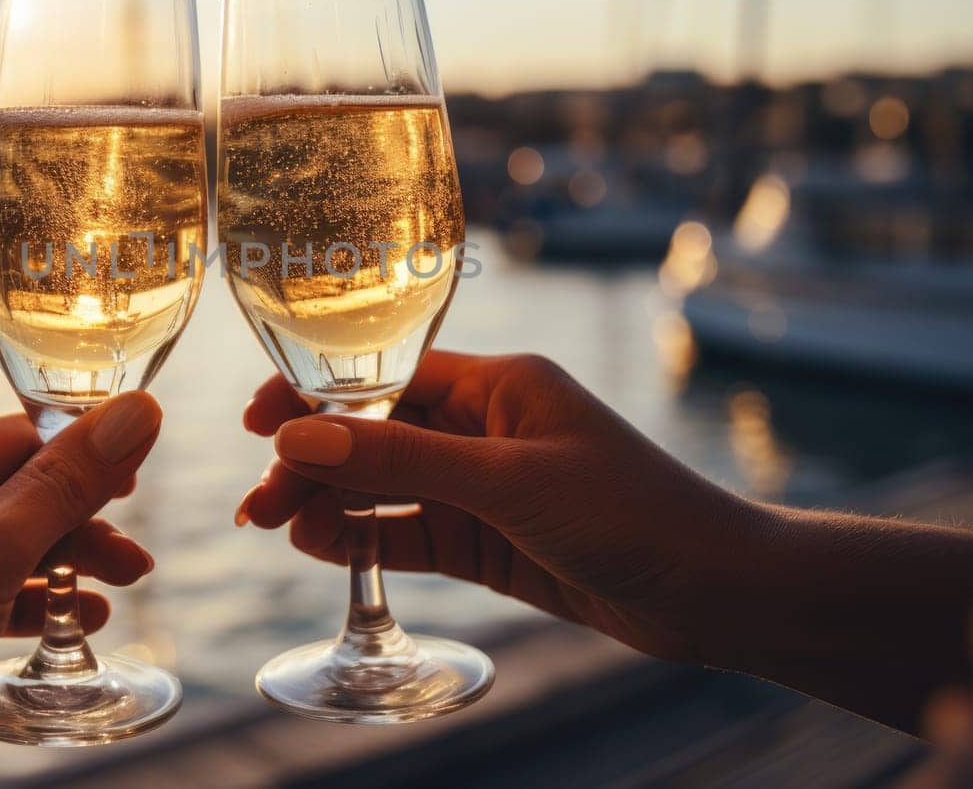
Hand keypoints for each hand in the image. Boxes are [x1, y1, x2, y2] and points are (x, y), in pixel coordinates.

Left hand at [0, 393, 162, 786]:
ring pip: (6, 547)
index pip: (24, 435)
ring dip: (65, 568)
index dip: (88, 456)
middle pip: (20, 492)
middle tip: (138, 566)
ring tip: (118, 594)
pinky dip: (31, 603)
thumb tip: (138, 411)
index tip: (143, 484)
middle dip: (84, 524)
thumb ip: (67, 484)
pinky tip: (75, 622)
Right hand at [236, 352, 763, 664]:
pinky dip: (366, 539)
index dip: (315, 395)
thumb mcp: (509, 482)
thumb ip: (403, 459)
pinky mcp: (490, 541)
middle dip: (314, 461)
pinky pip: (411, 532)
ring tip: (274, 525)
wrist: (717, 594)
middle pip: (375, 435)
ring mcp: (485, 486)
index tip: (255, 419)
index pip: (385, 377)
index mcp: (499, 384)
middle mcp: (485, 427)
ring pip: (386, 487)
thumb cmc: (633, 513)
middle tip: (259, 500)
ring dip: (332, 503)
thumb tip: (300, 434)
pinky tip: (321, 546)